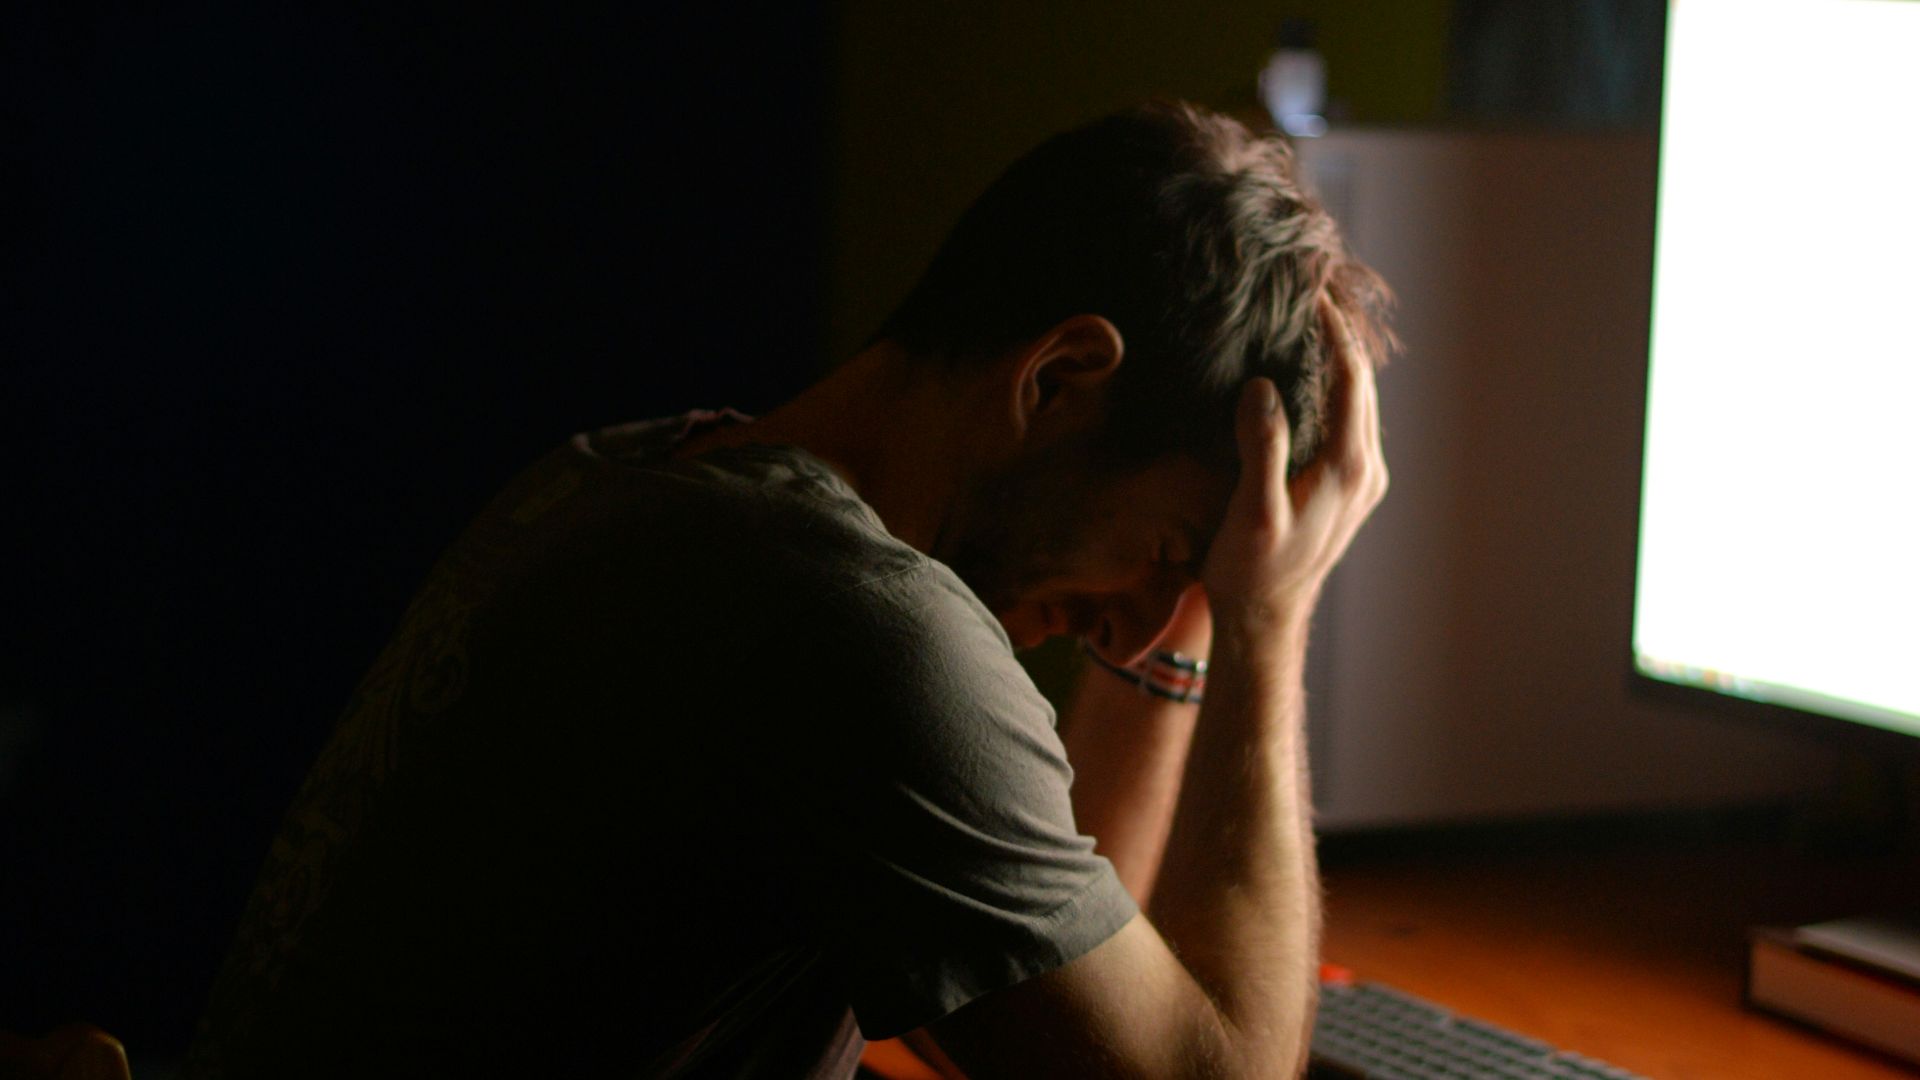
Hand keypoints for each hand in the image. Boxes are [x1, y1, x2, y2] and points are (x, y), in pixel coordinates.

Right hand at [1201, 297, 1386, 637]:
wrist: (1264, 620)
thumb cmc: (1252, 570)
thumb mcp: (1251, 510)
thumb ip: (1262, 446)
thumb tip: (1263, 386)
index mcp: (1348, 468)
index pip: (1351, 378)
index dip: (1334, 330)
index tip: (1313, 290)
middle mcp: (1366, 469)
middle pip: (1363, 383)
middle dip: (1340, 336)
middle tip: (1310, 292)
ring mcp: (1363, 479)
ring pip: (1359, 402)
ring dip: (1338, 360)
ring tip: (1309, 322)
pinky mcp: (1350, 487)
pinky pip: (1349, 422)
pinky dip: (1333, 389)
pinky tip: (1307, 375)